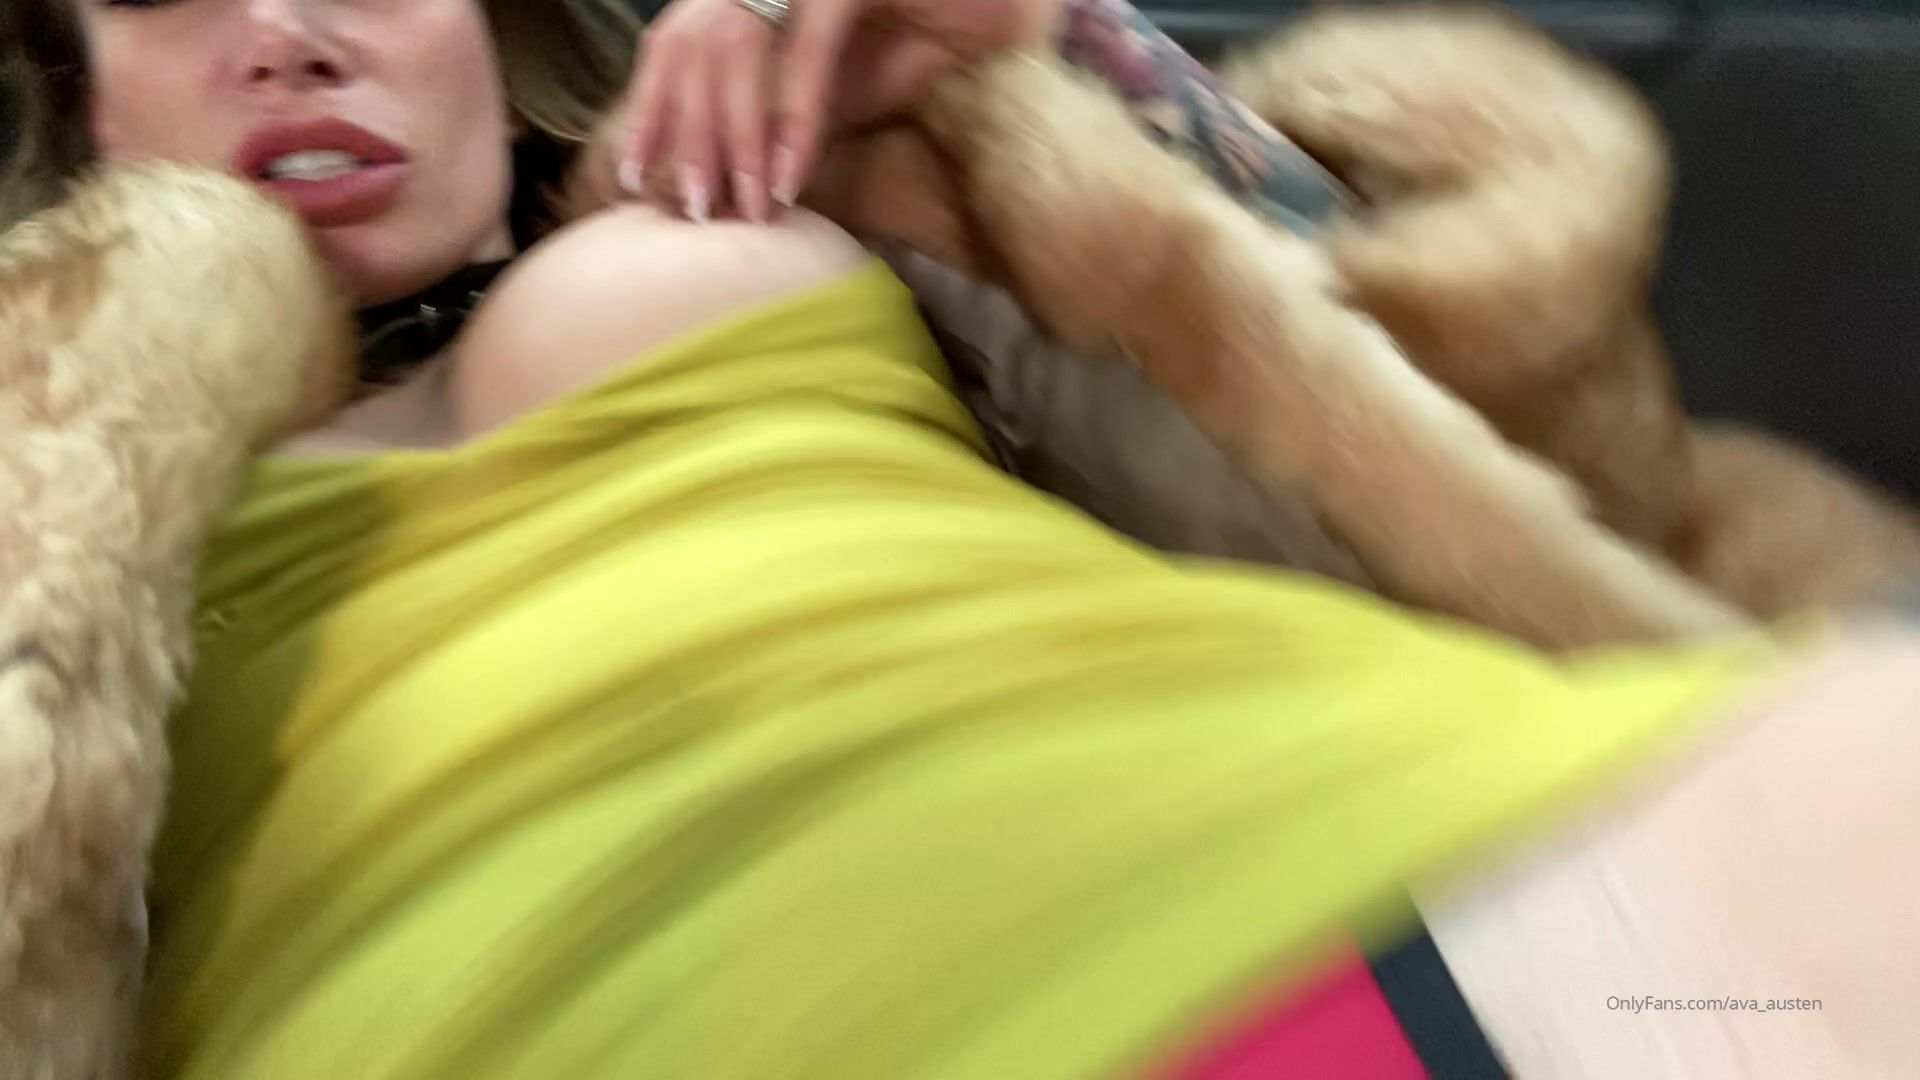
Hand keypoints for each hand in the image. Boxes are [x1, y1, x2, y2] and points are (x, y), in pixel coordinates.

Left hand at [620, 0, 1059, 222]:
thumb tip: (729, 176)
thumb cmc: (927, 36)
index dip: (653, 109)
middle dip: (689, 136)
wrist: (1004, 7)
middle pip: (696, 49)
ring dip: (734, 136)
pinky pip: (806, 47)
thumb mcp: (837, 84)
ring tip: (742, 207)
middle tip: (693, 210)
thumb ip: (782, 113)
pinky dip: (792, 118)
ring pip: (738, 49)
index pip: (677, 43)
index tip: (634, 175)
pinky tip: (787, 178)